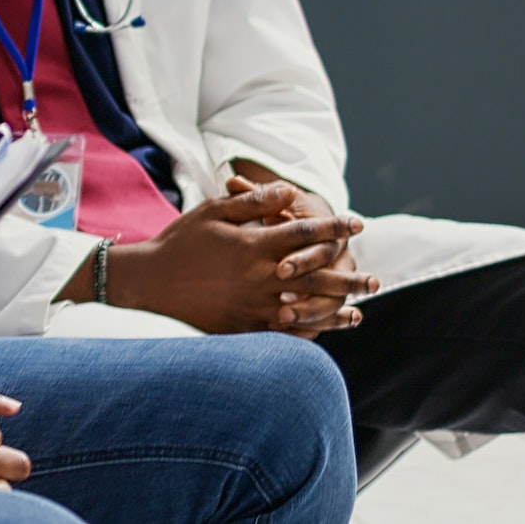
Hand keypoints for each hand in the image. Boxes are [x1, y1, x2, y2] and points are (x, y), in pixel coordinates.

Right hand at [112, 181, 370, 333]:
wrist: (148, 282)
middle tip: (376, 280)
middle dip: (348, 277)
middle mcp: (259, 278)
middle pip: (315, 276)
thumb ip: (253, 203)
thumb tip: (289, 190)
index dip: (334, 228)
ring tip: (360, 310)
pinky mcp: (242, 326)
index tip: (358, 224)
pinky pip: (281, 333)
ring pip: (305, 309)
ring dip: (335, 310)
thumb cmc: (179, 242)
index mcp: (253, 246)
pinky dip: (306, 333)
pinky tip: (323, 334)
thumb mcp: (212, 212)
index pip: (305, 234)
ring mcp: (252, 306)